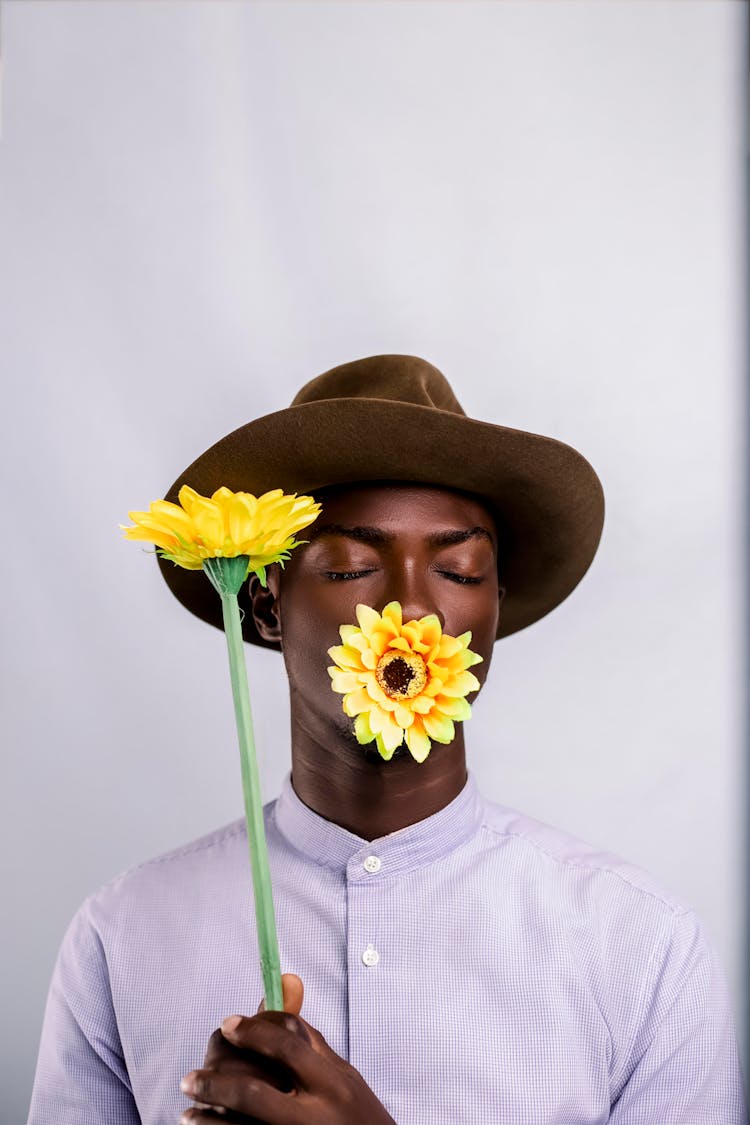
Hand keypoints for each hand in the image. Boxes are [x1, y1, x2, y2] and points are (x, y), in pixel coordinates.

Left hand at [180, 974, 396, 1124]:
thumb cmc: (357, 1118)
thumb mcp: (342, 1075)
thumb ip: (309, 1038)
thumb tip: (284, 983)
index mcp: (332, 1083)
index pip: (285, 1044)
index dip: (250, 1029)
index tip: (228, 1023)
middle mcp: (314, 1115)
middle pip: (251, 1089)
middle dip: (214, 1080)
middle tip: (192, 1076)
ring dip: (207, 1113)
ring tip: (192, 1102)